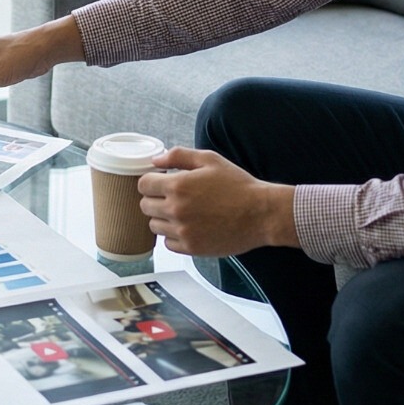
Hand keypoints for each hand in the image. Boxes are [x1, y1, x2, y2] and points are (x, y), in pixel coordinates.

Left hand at [138, 147, 296, 256]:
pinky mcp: (191, 248)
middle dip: (155, 199)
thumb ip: (179, 156)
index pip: (143, 185)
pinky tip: (189, 226)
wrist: (260, 214)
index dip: (151, 181)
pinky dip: (174, 236)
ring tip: (183, 212)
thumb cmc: (238, 186)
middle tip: (171, 197)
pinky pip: (168, 243)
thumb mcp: (210, 160)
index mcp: (178, 185)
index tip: (159, 182)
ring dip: (163, 218)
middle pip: (145, 206)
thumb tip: (156, 160)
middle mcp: (176, 210)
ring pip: (154, 226)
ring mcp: (183, 231)